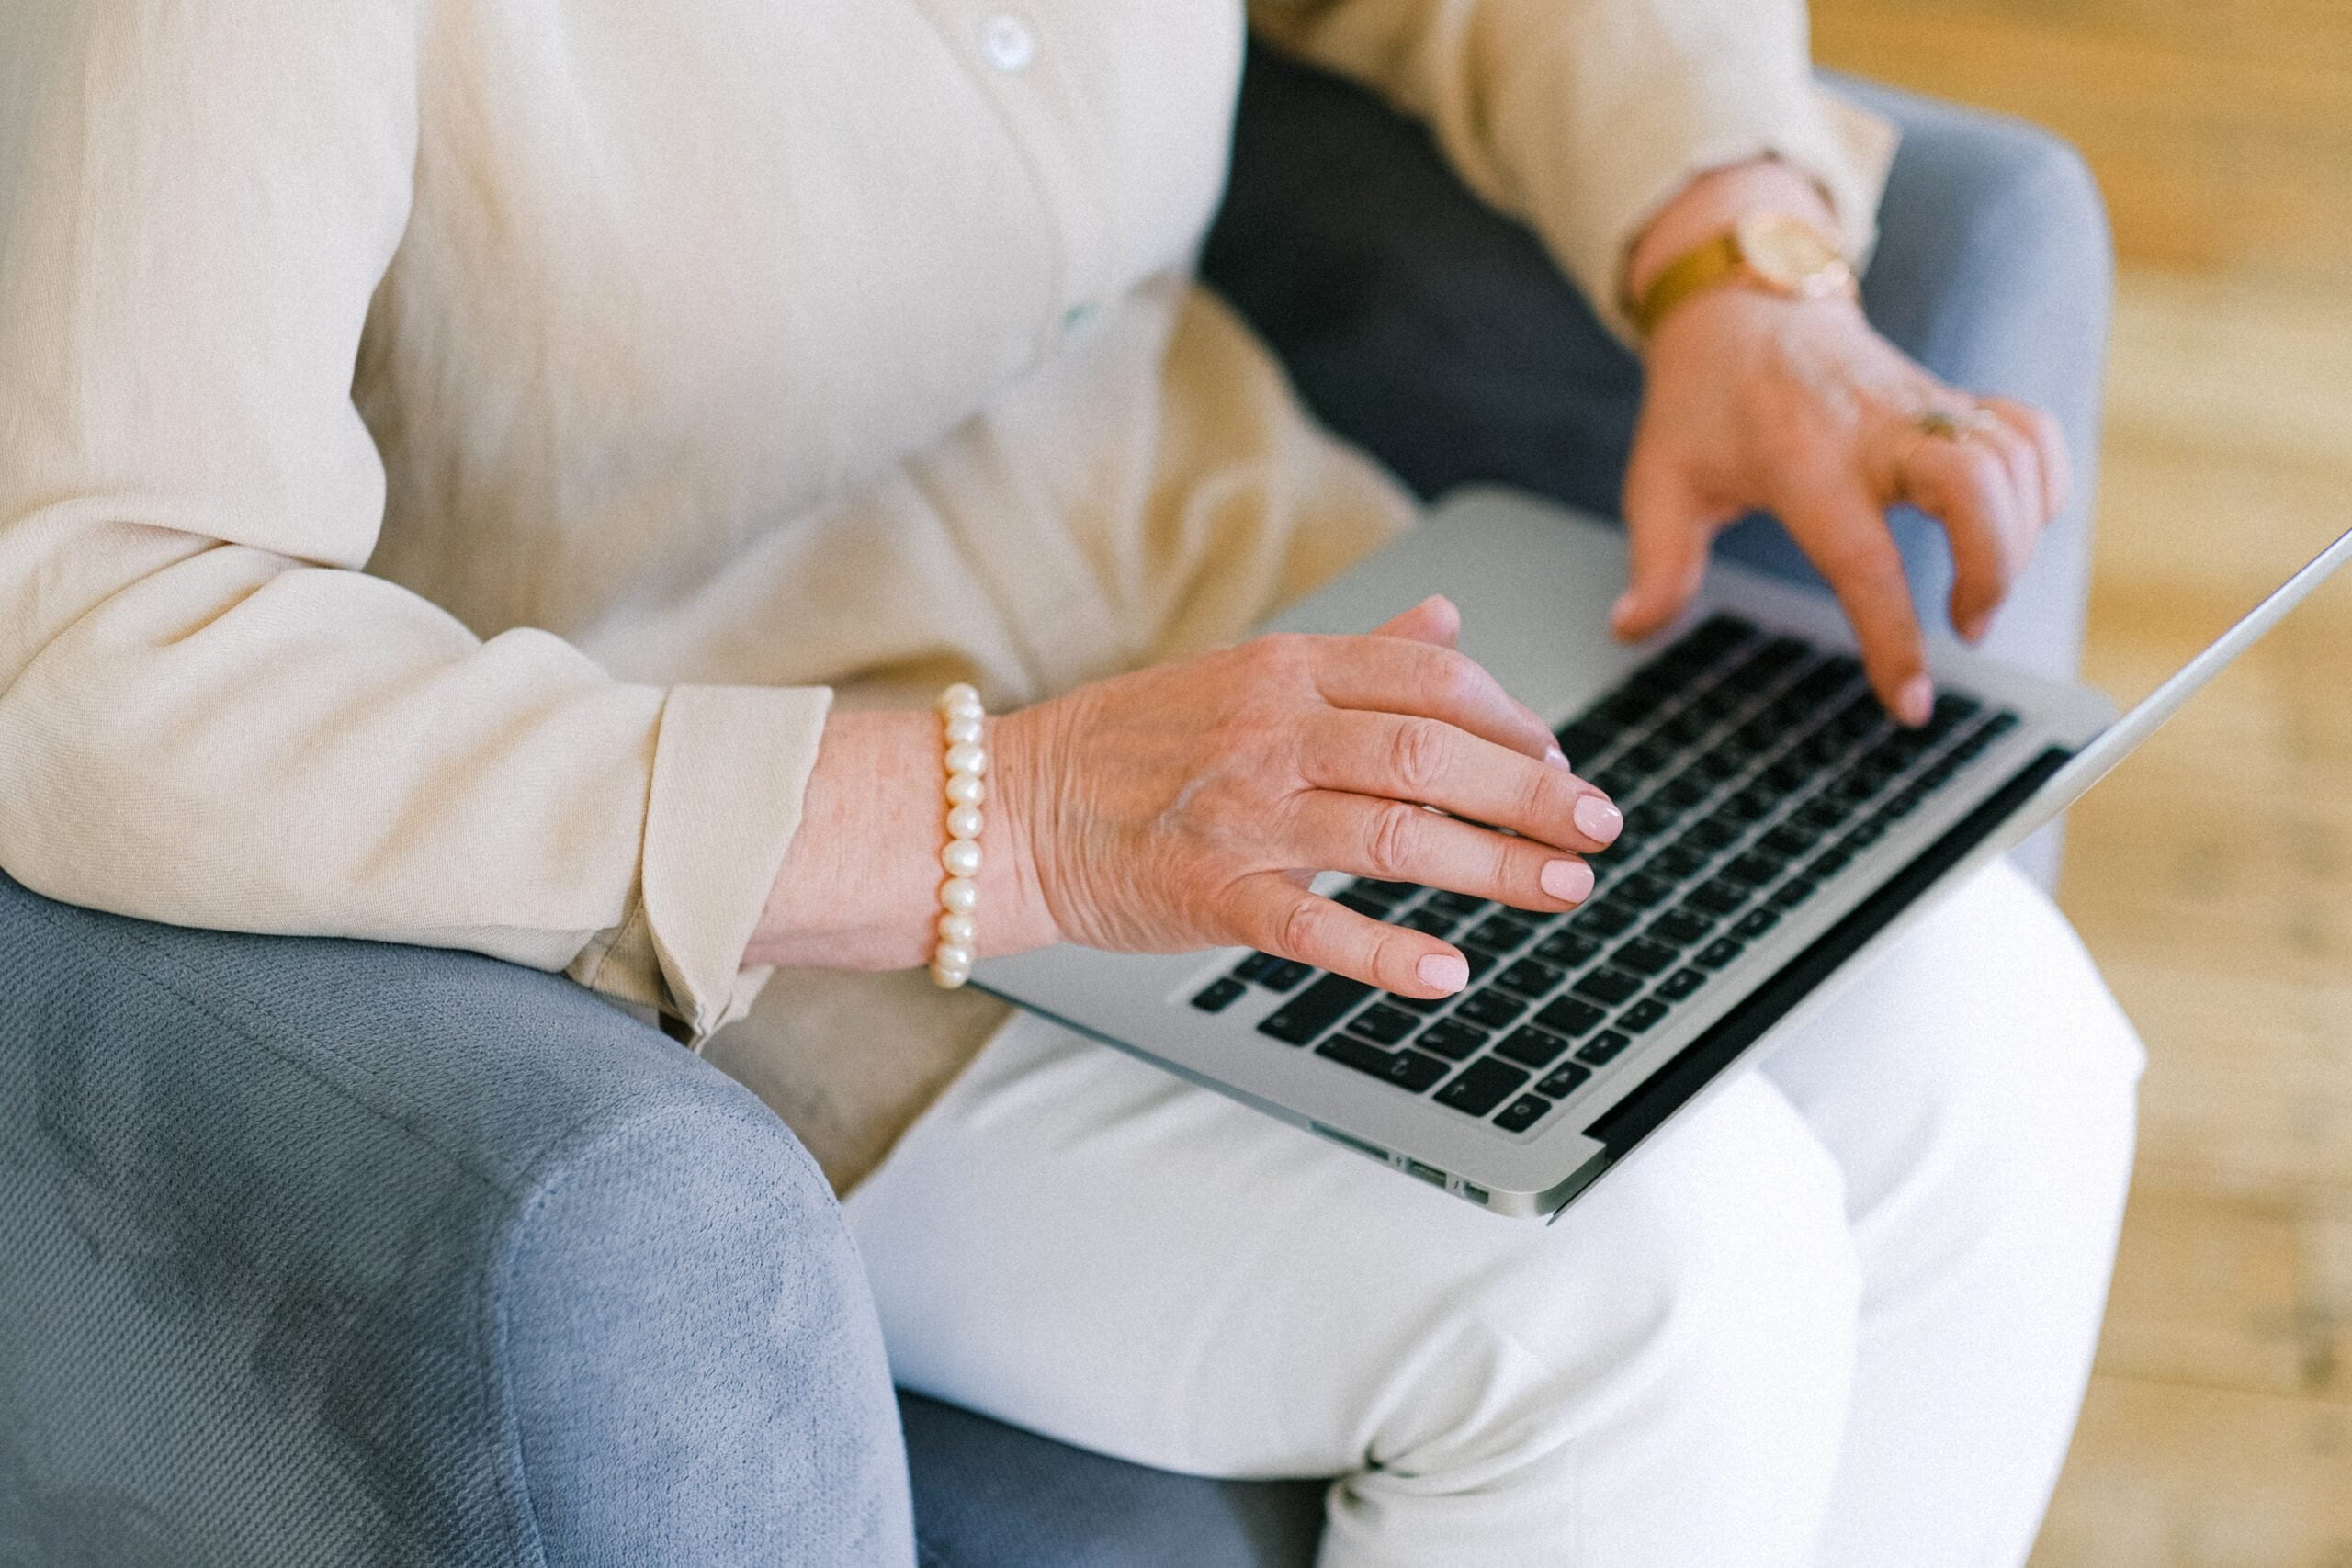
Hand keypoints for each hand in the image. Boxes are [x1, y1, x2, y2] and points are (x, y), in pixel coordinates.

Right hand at [994, 596, 1623, 997]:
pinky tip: (1449, 971)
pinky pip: (1312, 925)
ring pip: (1390, 834)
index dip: (1512, 719)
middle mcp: (1272, 732)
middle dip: (1530, 791)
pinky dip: (1385, 952)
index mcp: (1286, 670)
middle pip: (1428, 753)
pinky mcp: (1209, 894)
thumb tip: (1448, 620)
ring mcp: (1241, 815)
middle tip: (1599, 827)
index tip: (1560, 758)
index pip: (1429, 679)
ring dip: (1492, 865)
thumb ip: (1357, 654)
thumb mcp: (1246, 673)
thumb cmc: (1135, 746)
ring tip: (1564, 889)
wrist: (1011, 808)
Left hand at [1615, 164, 2068, 724]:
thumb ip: (1656, 564)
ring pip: (2012, 460)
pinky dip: (2040, 482)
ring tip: (1978, 598)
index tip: (1912, 705)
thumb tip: (1629, 630)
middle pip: (1975, 486)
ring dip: (2020, 538)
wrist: (1743, 304)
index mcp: (1800, 462)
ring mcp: (1922, 407)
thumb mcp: (1659, 481)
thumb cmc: (1700, 402)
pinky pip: (2026, 432)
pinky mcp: (1952, 397)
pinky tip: (2013, 527)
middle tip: (1967, 626)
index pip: (1863, 560)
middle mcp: (1875, 429)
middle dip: (1993, 569)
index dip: (1894, 639)